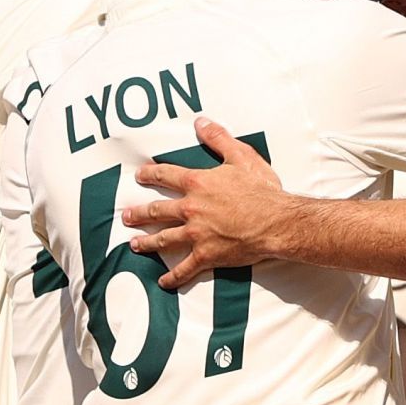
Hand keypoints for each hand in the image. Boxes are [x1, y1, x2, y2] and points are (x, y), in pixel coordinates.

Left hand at [122, 117, 292, 289]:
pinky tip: (164, 281)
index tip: (140, 176)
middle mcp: (191, 209)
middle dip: (139, 213)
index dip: (151, 175)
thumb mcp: (242, 157)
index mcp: (198, 184)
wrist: (277, 221)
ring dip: (147, 242)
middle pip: (157, 211)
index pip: (166, 176)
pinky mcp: (207, 255)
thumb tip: (201, 123)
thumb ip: (219, 139)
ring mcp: (196, 234)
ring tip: (134, 244)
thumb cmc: (262, 190)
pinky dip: (174, 277)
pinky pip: (185, 268)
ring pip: (164, 239)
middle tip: (127, 215)